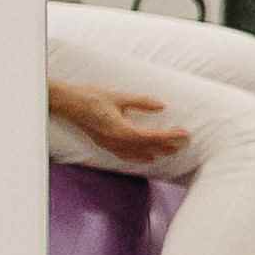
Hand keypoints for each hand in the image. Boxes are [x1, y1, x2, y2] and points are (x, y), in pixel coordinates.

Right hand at [48, 79, 183, 165]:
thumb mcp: (119, 97)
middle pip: (146, 147)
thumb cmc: (92, 97)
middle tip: (186, 143)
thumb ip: (141, 102)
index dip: (168, 137)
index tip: (184, 134)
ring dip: (156, 152)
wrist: (68, 103)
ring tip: (172, 151)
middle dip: (167, 146)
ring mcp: (109, 144)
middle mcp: (115, 141)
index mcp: (119, 129)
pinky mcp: (104, 144)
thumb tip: (162, 106)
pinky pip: (124, 155)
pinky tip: (148, 158)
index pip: (150, 137)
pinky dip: (138, 157)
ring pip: (137, 153)